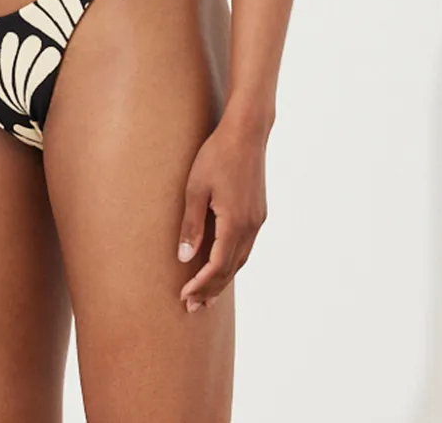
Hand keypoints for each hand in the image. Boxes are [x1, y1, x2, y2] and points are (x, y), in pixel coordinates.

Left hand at [177, 113, 267, 311]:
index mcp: (235, 223)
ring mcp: (257, 220)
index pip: (217, 267)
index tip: (184, 298)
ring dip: (223, 279)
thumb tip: (183, 258)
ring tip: (206, 294)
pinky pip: (246, 247)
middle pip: (231, 269)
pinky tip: (222, 264)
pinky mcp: (258, 212)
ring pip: (241, 260)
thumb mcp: (196, 189)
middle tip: (193, 307)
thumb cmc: (216, 156)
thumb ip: (190, 225)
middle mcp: (251, 227)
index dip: (200, 285)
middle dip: (212, 290)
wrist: (247, 133)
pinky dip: (232, 262)